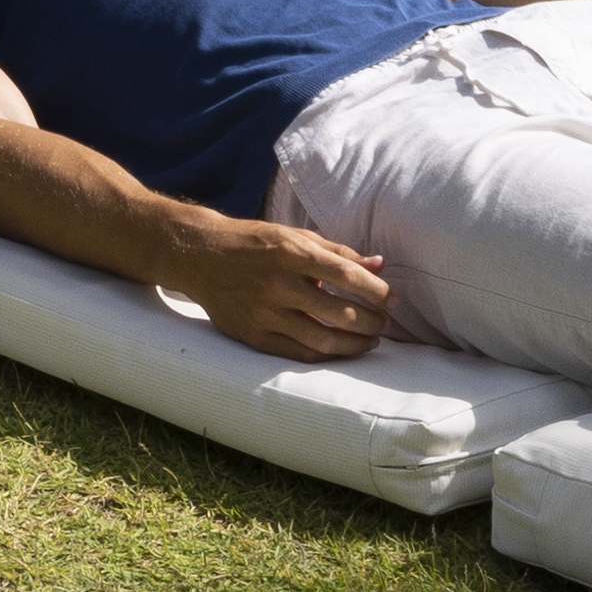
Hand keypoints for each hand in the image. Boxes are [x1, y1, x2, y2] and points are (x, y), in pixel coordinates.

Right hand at [170, 214, 409, 361]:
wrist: (201, 255)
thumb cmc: (255, 243)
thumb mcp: (294, 236)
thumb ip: (337, 252)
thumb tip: (378, 264)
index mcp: (290, 253)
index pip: (346, 275)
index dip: (375, 290)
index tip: (391, 299)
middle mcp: (278, 284)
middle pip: (339, 312)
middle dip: (371, 321)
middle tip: (384, 322)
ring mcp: (264, 313)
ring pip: (322, 341)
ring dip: (354, 344)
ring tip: (370, 340)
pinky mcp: (254, 336)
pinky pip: (298, 353)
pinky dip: (325, 355)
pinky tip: (340, 349)